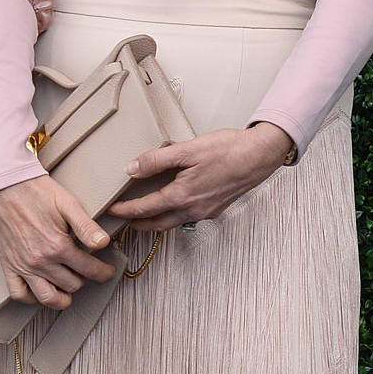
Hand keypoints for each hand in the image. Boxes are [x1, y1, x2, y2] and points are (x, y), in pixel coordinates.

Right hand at [0, 174, 115, 310]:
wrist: (4, 185)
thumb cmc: (35, 191)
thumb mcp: (67, 203)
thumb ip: (86, 226)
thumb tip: (103, 243)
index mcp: (57, 245)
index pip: (89, 269)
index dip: (103, 272)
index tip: (108, 271)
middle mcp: (40, 260)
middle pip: (72, 284)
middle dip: (84, 278)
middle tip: (87, 270)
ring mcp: (22, 266)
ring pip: (48, 298)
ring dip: (62, 296)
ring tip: (69, 287)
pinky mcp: (8, 265)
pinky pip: (19, 294)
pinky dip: (31, 297)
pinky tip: (40, 288)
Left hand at [108, 122, 294, 230]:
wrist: (260, 156)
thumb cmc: (228, 150)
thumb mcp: (187, 149)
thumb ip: (157, 160)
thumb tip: (132, 168)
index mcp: (182, 196)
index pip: (145, 209)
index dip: (125, 210)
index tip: (112, 210)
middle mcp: (193, 210)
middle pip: (157, 224)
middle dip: (138, 224)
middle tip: (123, 219)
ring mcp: (206, 211)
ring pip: (173, 222)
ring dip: (156, 221)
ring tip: (144, 213)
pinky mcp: (216, 208)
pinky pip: (188, 217)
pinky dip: (174, 214)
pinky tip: (173, 202)